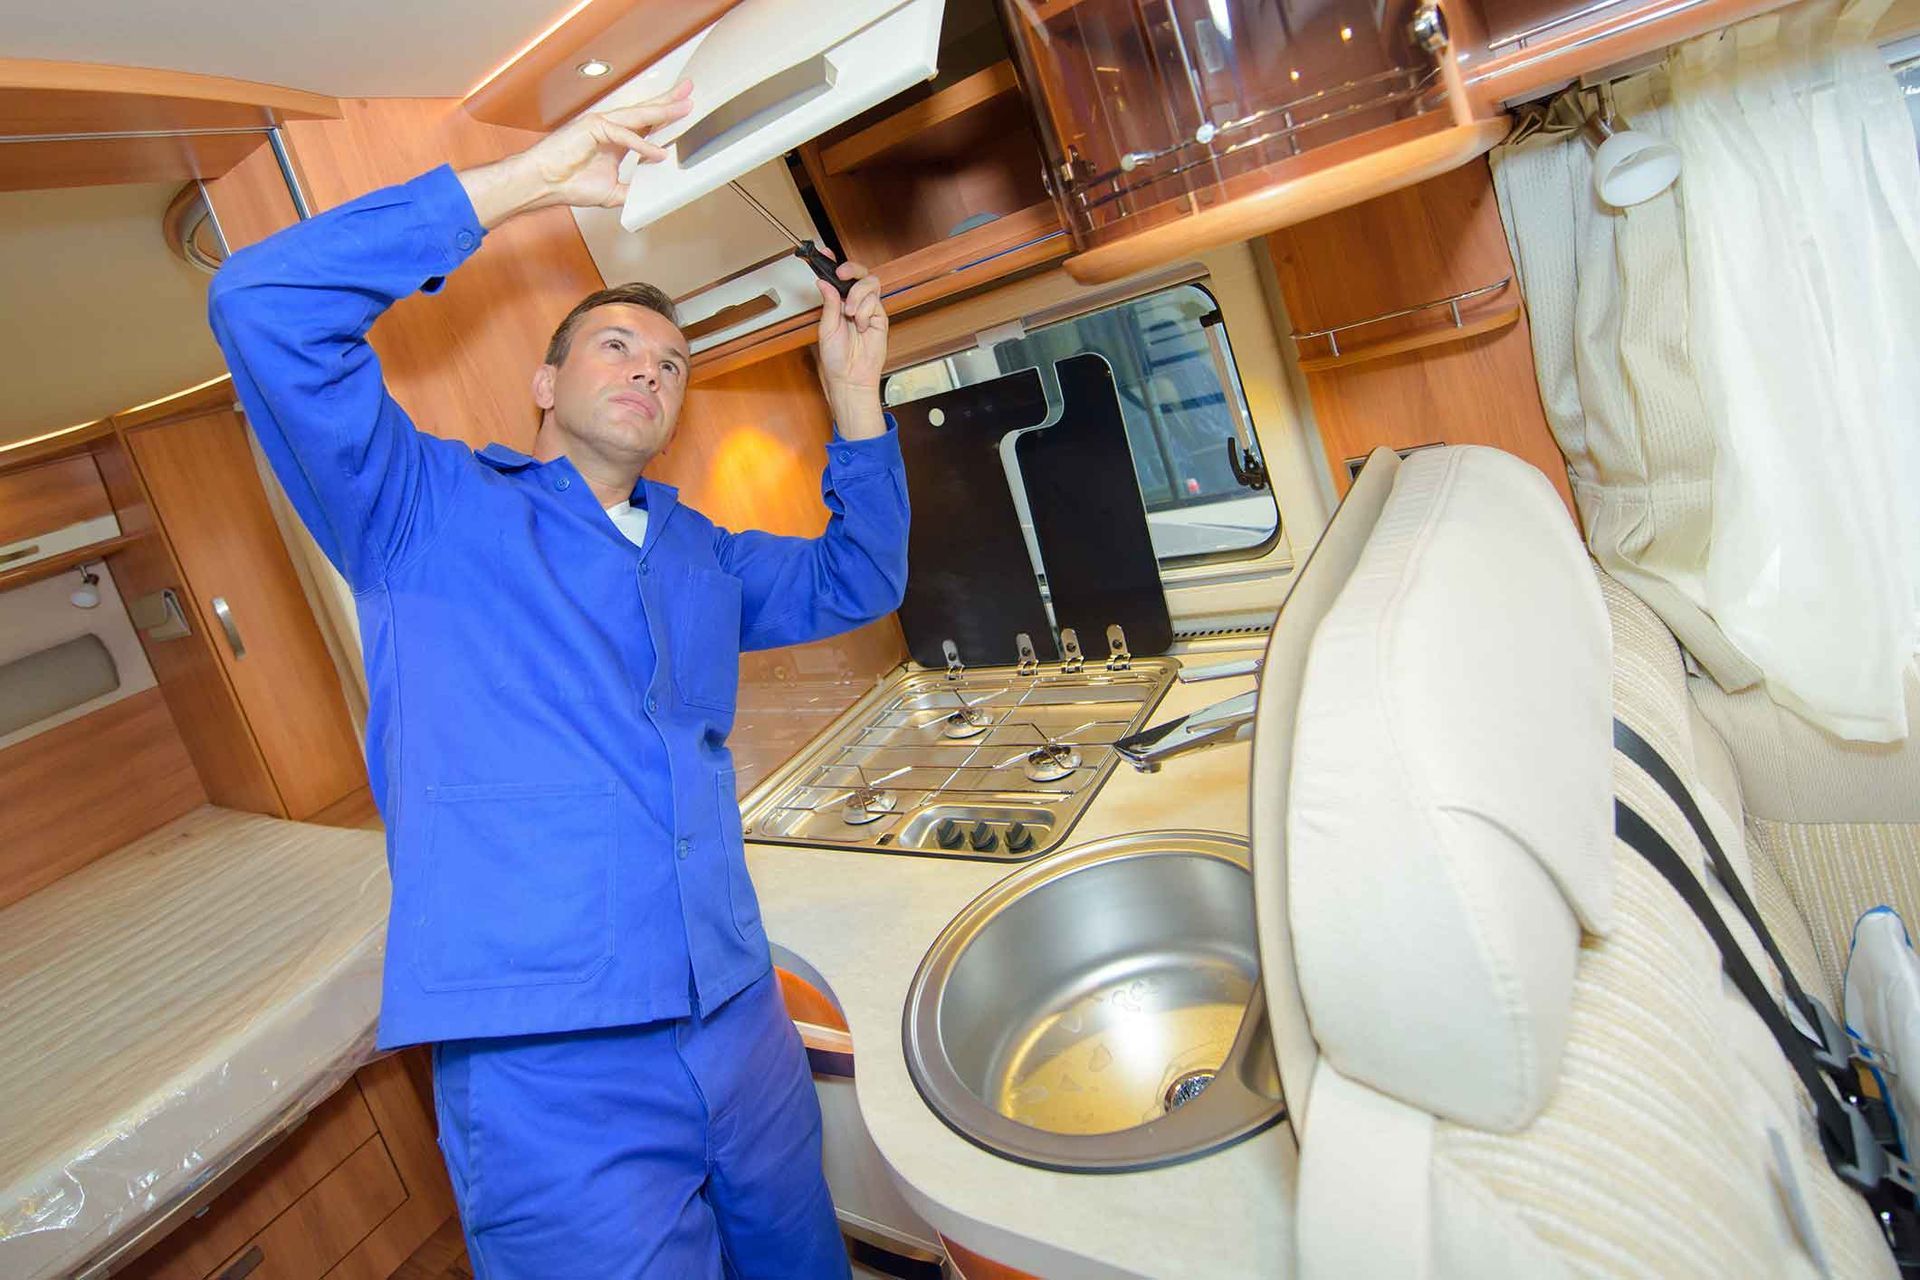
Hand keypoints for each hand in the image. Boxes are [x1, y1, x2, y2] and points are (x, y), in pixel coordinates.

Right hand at [458, 81, 692, 228]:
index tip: (685, 113)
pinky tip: (656, 154)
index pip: (647, 126)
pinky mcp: (592, 127)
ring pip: (638, 116)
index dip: (666, 118)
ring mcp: (601, 125)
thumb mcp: (613, 192)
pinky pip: (623, 135)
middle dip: (669, 103)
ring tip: (683, 109)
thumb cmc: (569, 184)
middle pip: (646, 113)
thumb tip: (653, 194)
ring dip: (662, 112)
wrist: (542, 183)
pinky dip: (640, 145)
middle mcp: (610, 128)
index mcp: (616, 140)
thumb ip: (633, 188)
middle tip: (689, 93)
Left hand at [815, 260, 888, 439]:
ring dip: (859, 295)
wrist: (850, 377)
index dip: (832, 263)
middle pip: (859, 273)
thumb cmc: (836, 358)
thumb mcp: (826, 328)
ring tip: (851, 314)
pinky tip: (862, 326)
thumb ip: (829, 304)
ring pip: (870, 284)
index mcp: (838, 303)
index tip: (824, 253)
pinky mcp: (880, 318)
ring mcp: (869, 309)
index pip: (837, 278)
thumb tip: (824, 282)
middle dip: (851, 269)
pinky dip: (866, 311)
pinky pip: (876, 302)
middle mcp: (854, 303)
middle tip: (842, 275)